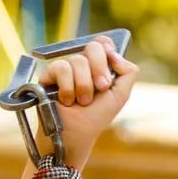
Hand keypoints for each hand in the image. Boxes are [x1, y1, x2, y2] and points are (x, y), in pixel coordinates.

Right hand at [34, 35, 138, 165]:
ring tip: (82, 102)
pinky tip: (67, 100)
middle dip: (99, 69)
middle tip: (101, 88)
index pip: (103, 43)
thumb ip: (128, 72)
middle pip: (93, 47)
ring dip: (84, 85)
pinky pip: (61, 68)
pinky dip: (68, 86)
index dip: (107, 50)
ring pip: (78, 60)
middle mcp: (83, 65)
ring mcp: (66, 69)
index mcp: (99, 66)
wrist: (75, 135)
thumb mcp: (120, 95)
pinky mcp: (49, 76)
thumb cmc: (96, 117)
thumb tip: (113, 52)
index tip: (110, 68)